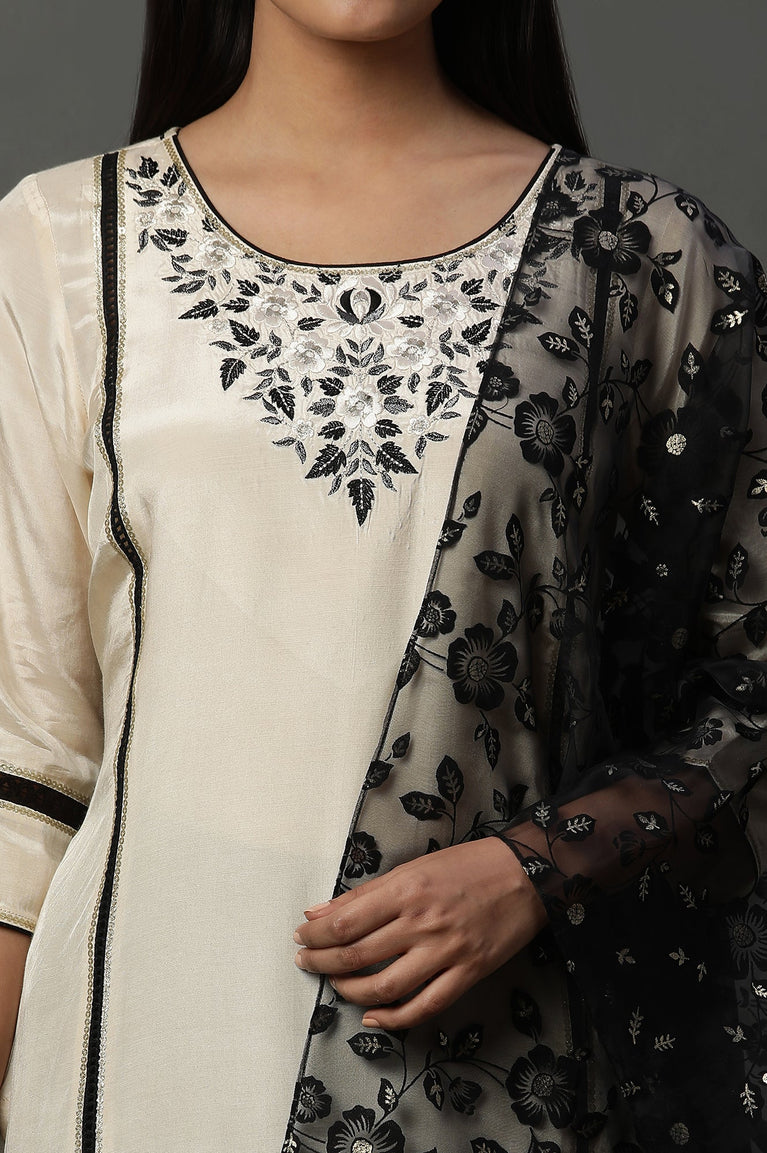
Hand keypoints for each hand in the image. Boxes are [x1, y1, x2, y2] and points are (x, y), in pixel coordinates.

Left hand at [292, 836, 547, 1029]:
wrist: (525, 874)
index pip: (345, 922)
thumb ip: (365, 893)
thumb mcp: (413, 867)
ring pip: (385, 987)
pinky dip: (394, 1018)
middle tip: (306, 964)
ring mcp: (445, 951)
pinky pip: (425, 1006)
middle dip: (323, 964)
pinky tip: (374, 1016)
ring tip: (336, 985)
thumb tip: (319, 911)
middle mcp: (422, 922)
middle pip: (357, 956)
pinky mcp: (468, 973)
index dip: (316, 936)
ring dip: (350, 992)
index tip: (301, 939)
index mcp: (406, 889)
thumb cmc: (467, 865)